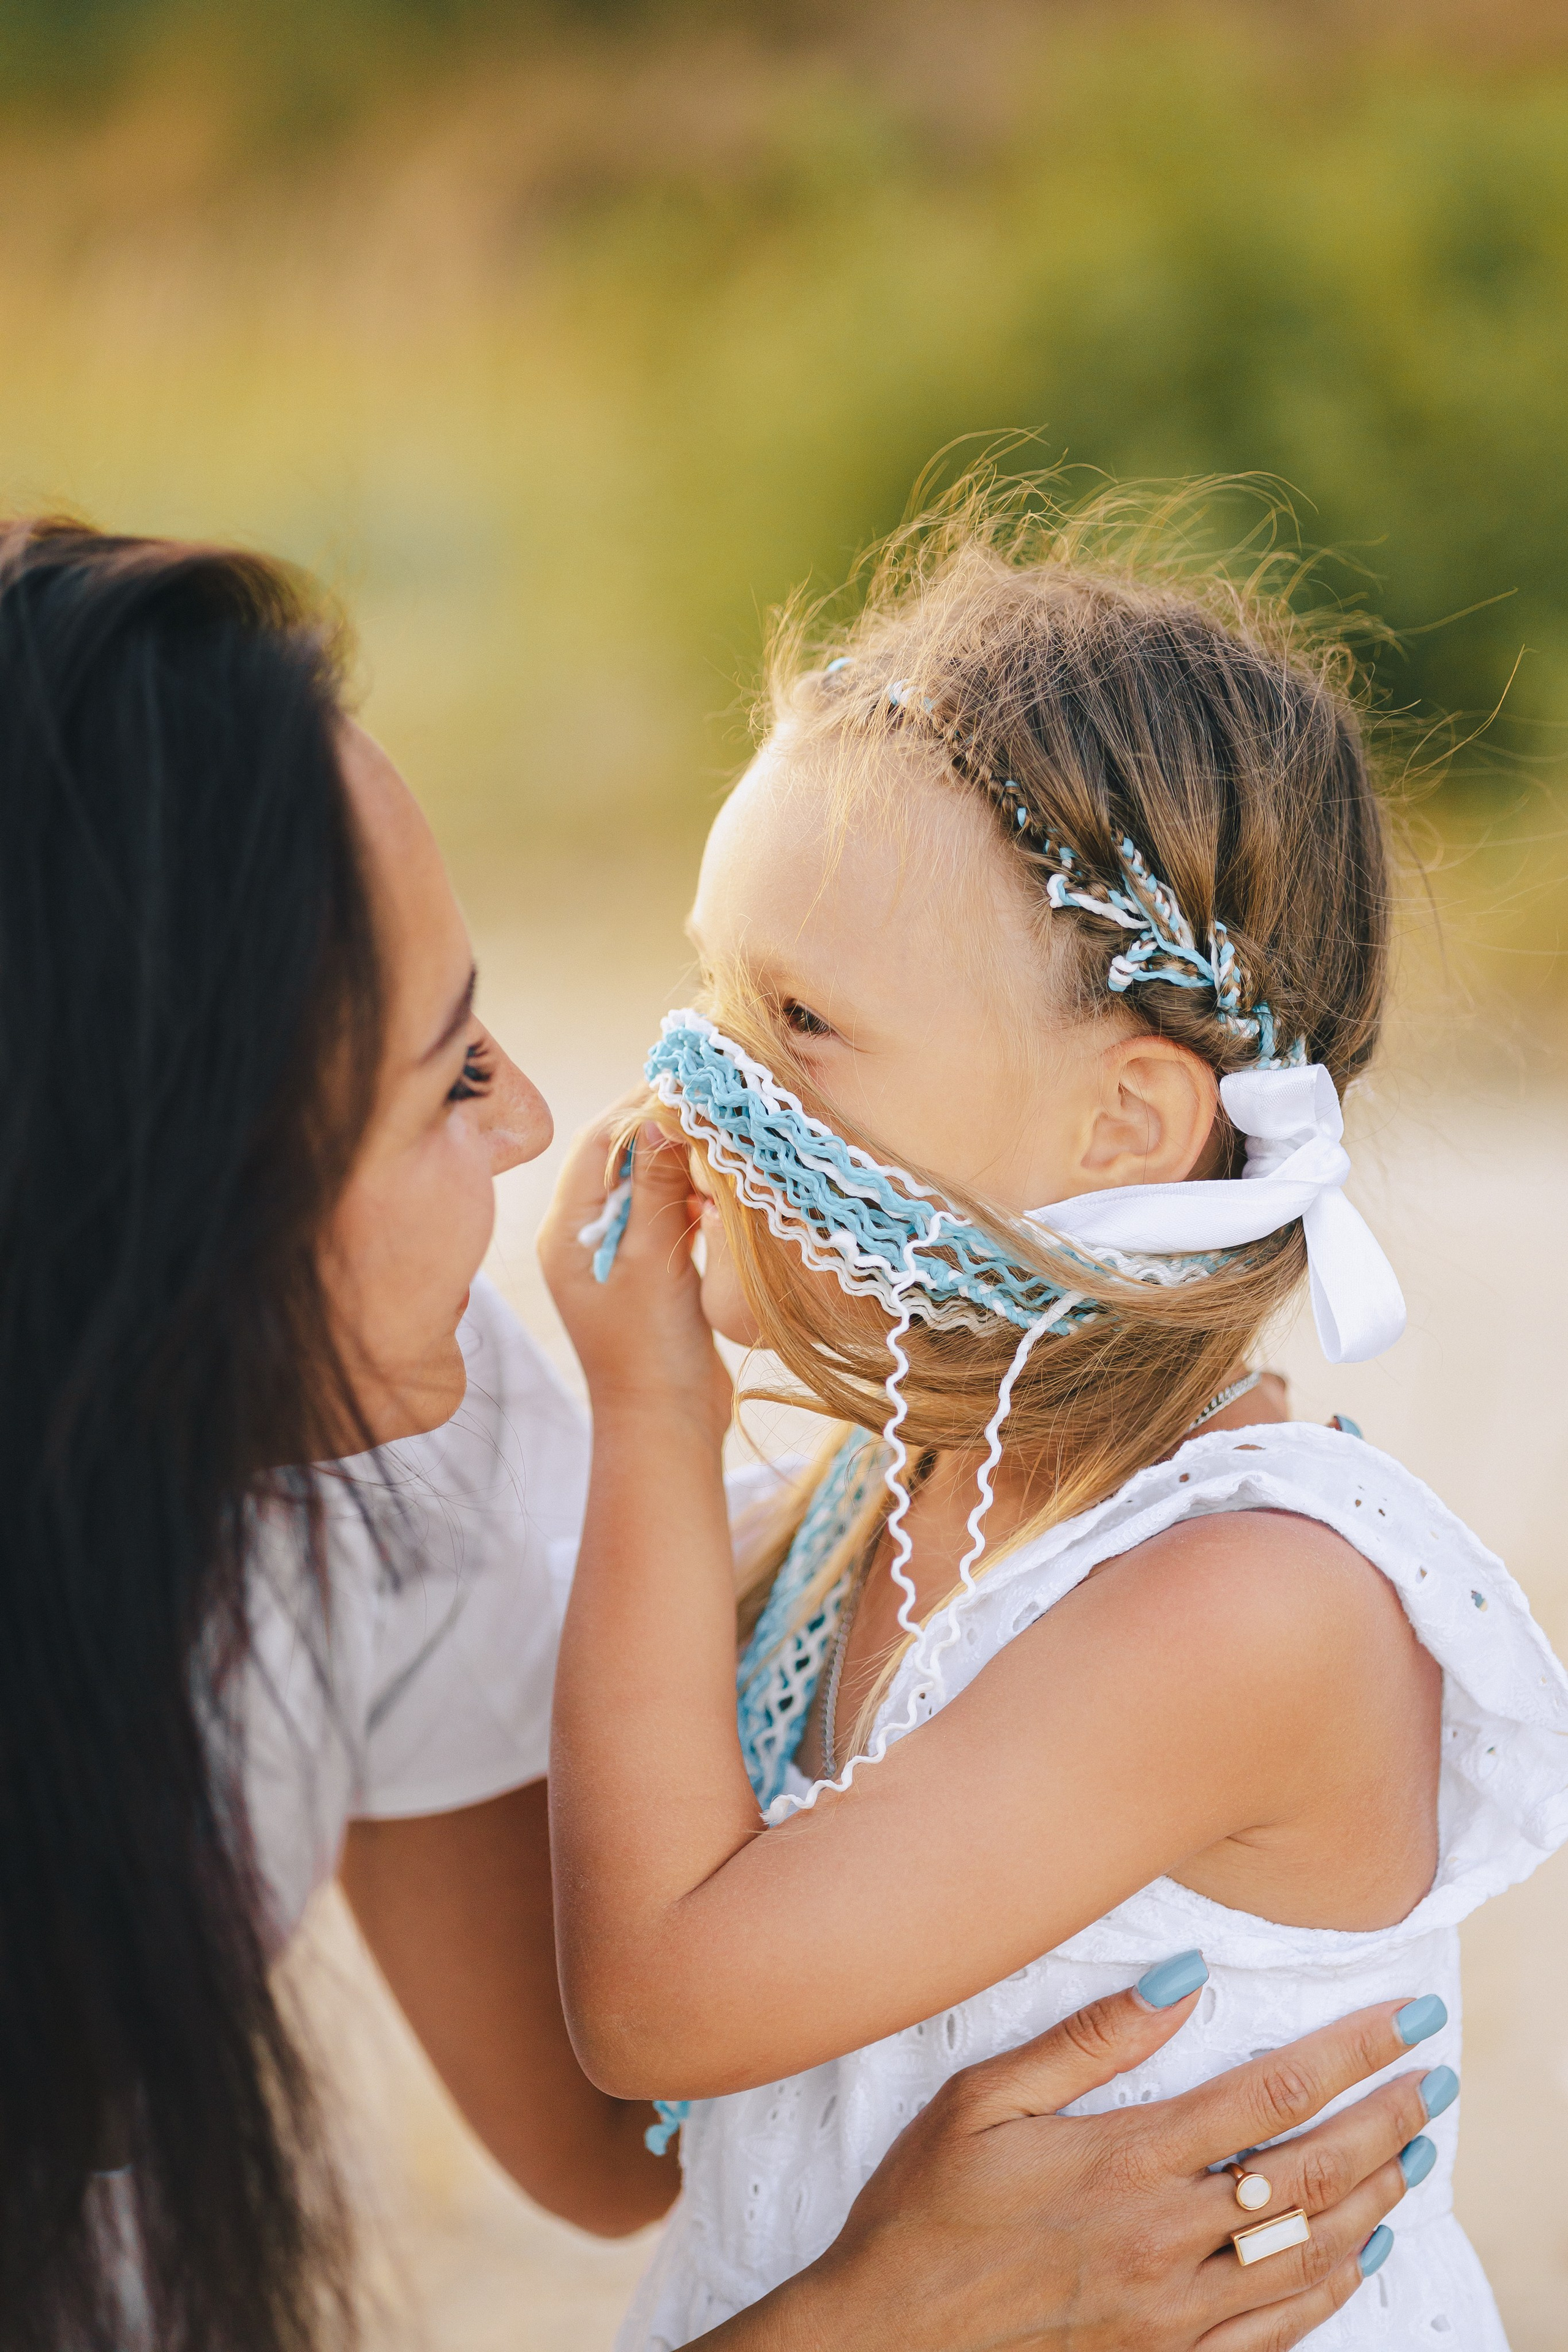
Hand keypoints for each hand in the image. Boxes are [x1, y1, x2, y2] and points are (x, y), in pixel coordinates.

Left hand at [538, 1112, 731, 1441]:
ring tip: (721, 1140)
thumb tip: (658, 1120)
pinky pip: (665, 1214)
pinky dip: (691, 1196)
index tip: (686, 1085)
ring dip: (681, 1162)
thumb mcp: (654, 1261)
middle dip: (663, 1130)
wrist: (665, 1424)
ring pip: (646, 1184)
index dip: (640, 1108)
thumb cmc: (651, 1351)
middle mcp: (582, 1237)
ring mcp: (614, 1254)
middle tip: (710, 1104)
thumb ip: (655, 1189)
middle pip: (620, 1158)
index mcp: (566, 1233)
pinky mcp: (646, 1271)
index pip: (598, 1143)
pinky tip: (721, 1188)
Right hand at [702, 1980, 1435, 2351]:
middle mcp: (1165, 2238)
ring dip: (1375, 2197)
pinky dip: (1335, 2289)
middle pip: (1313, 2174)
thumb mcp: (981, 2099)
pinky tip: (1360, 2253)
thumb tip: (1180, 1980)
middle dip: (1386, 2120)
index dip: (1351, 2052)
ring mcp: (1173, 2313)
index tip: (1403, 2017)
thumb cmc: (923, 2211)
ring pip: (1312, 2256)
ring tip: (1413, 2153)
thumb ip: (1087, 2042)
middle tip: (1432, 2081)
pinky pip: (1278, 2330)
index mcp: (1126, 2161)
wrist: (885, 2340)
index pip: (1272, 2094)